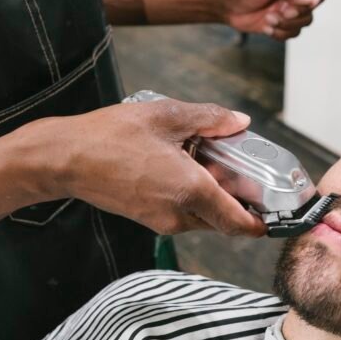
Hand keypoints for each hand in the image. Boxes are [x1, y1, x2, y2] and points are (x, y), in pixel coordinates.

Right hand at [51, 100, 265, 236]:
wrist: (64, 159)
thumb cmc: (109, 136)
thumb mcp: (166, 116)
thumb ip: (209, 119)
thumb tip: (240, 123)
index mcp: (190, 192)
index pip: (240, 223)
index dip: (263, 222)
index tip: (276, 213)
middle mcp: (178, 215)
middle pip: (224, 220)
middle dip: (238, 202)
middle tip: (244, 173)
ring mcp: (160, 221)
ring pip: (203, 217)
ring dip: (213, 198)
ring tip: (208, 162)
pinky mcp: (146, 218)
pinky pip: (182, 213)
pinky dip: (192, 197)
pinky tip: (182, 166)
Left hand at [221, 0, 326, 40]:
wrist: (226, 5)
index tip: (308, 1)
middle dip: (299, 10)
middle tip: (284, 12)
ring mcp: (293, 2)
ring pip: (307, 18)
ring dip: (288, 23)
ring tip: (269, 18)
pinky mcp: (288, 19)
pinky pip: (296, 30)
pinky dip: (282, 32)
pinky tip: (267, 25)